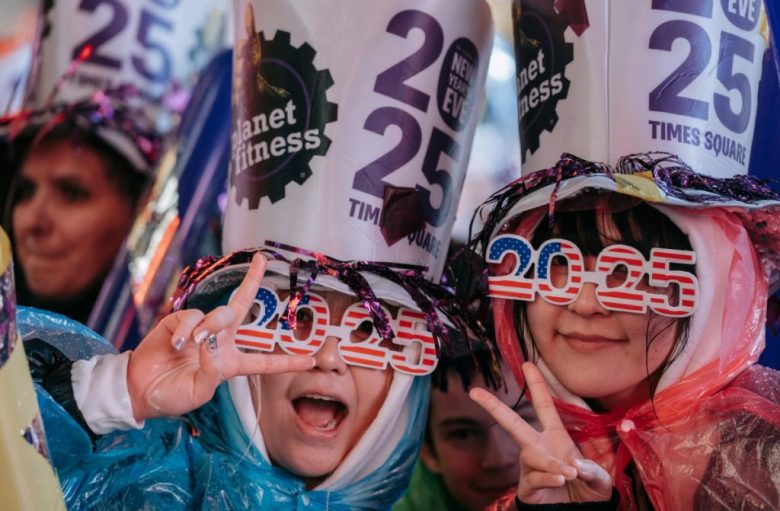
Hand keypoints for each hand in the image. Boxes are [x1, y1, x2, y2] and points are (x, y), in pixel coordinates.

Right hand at [127, 253, 312, 420]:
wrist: (138, 389)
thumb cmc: (172, 395)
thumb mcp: (198, 392)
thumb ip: (212, 371)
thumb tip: (215, 342)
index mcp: (231, 364)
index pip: (264, 363)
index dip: (287, 362)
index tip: (312, 360)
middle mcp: (220, 341)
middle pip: (242, 306)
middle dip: (252, 281)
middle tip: (262, 259)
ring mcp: (201, 328)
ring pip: (220, 314)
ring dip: (210, 327)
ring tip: (191, 344)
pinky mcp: (180, 320)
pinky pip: (193, 316)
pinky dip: (186, 330)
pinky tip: (176, 344)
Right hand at [470, 362, 611, 503]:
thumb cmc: (587, 491)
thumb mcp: (599, 479)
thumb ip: (591, 470)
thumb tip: (572, 464)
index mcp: (555, 436)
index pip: (544, 405)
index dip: (537, 384)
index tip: (527, 363)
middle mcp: (538, 447)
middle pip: (513, 424)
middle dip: (494, 407)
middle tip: (475, 392)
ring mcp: (531, 467)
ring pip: (531, 455)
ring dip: (549, 463)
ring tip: (567, 474)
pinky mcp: (527, 487)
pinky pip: (533, 477)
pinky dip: (548, 477)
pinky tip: (560, 479)